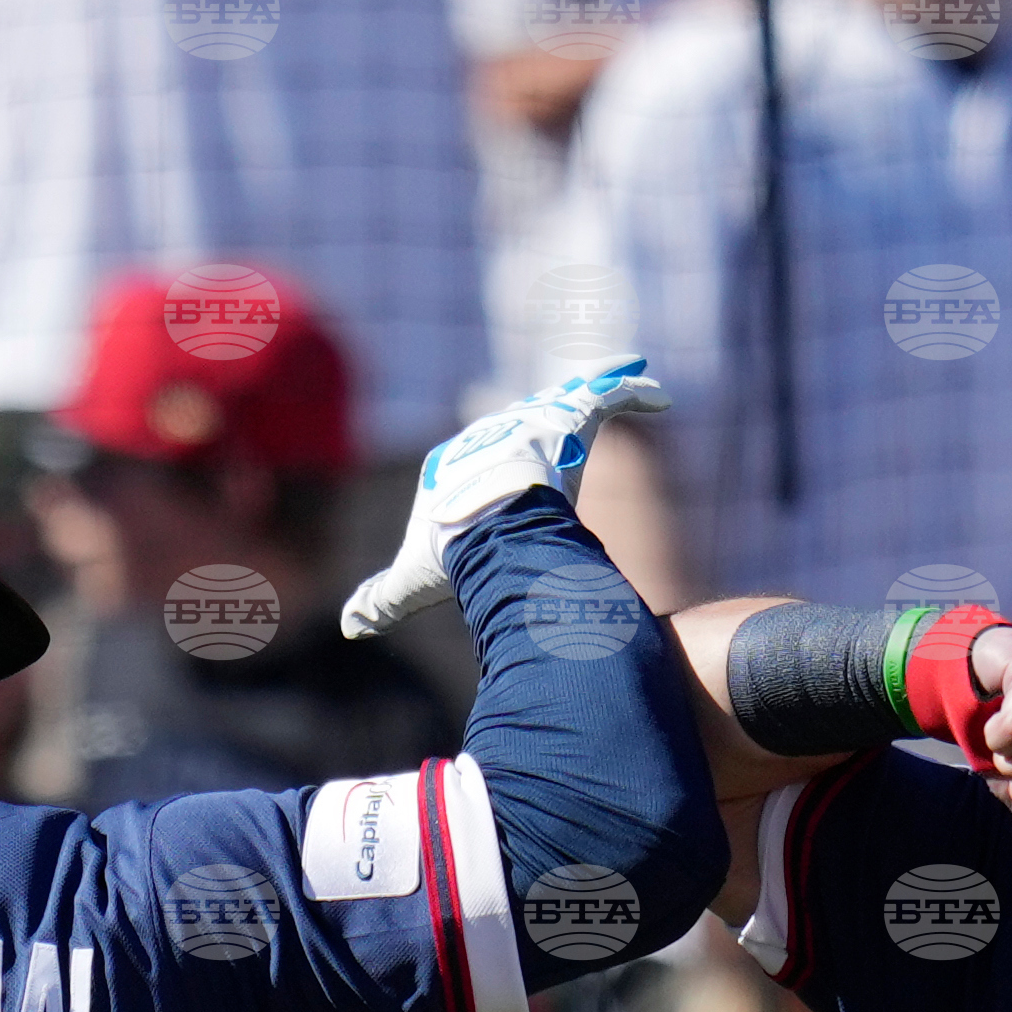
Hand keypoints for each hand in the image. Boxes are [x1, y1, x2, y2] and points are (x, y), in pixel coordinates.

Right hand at [340, 361, 667, 638]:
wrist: (486, 530)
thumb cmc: (453, 555)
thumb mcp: (413, 582)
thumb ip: (383, 599)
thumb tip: (348, 628)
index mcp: (458, 467)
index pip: (482, 462)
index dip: (501, 470)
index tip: (522, 483)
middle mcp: (494, 436)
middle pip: (526, 426)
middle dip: (549, 423)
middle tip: (571, 425)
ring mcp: (530, 424)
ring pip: (569, 401)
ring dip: (595, 392)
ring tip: (627, 384)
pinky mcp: (566, 420)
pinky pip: (606, 397)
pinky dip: (632, 392)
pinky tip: (663, 396)